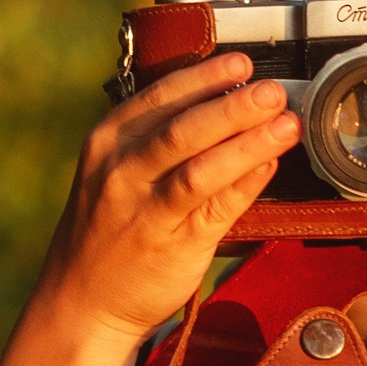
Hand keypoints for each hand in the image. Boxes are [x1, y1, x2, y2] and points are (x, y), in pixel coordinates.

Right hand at [32, 52, 298, 349]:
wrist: (80, 301)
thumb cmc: (107, 230)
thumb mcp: (113, 171)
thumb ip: (156, 139)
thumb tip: (226, 104)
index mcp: (108, 143)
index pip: (159, 98)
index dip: (204, 78)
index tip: (240, 63)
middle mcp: (122, 174)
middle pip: (183, 130)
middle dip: (232, 106)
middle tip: (272, 90)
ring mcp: (145, 212)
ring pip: (201, 171)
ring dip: (248, 144)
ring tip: (286, 125)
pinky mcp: (172, 247)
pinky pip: (215, 210)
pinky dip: (245, 185)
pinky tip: (269, 165)